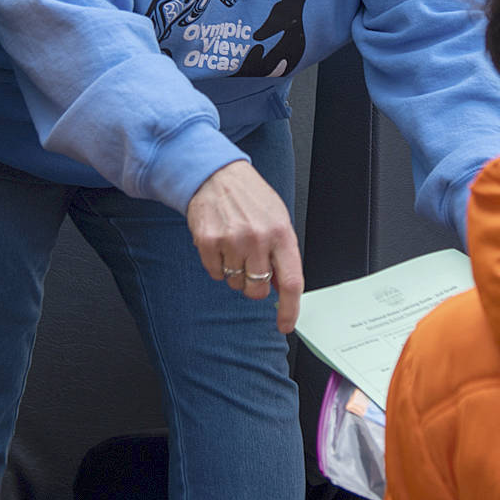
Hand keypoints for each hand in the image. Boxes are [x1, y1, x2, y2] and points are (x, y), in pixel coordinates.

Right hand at [187, 160, 304, 333]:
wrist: (217, 175)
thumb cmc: (250, 198)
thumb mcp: (277, 219)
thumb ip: (282, 253)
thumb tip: (282, 288)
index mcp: (281, 233)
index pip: (291, 282)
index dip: (290, 309)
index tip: (285, 324)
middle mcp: (258, 238)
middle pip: (258, 289)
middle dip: (255, 285)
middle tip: (251, 265)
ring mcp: (232, 241)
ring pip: (235, 283)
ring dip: (235, 272)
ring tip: (235, 245)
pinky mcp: (208, 242)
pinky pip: (216, 274)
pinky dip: (218, 265)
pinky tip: (221, 243)